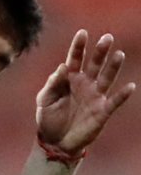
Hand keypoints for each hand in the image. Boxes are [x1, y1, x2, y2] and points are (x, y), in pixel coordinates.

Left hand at [36, 31, 134, 155]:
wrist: (55, 141)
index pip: (75, 59)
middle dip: (100, 51)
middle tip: (107, 37)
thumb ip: (52, 84)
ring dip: (113, 67)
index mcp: (69, 79)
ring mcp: (95, 96)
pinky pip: (115, 101)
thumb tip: (63, 67)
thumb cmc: (48, 118)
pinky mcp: (102, 111)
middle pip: (95, 64)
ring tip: (119, 54)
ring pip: (107, 78)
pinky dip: (122, 95)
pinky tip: (129, 86)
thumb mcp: (44, 100)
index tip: (82, 32)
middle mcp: (85, 84)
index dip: (79, 46)